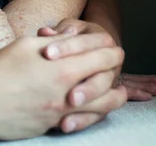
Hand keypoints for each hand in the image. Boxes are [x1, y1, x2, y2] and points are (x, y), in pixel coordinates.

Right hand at [0, 35, 125, 139]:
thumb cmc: (0, 68)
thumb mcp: (28, 45)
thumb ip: (55, 42)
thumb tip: (72, 37)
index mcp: (64, 68)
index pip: (102, 57)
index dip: (109, 49)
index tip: (111, 46)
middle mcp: (68, 93)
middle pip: (108, 84)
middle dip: (115, 72)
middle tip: (116, 66)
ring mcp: (61, 113)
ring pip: (101, 109)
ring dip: (112, 98)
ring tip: (117, 93)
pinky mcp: (50, 126)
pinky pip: (78, 120)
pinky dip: (86, 113)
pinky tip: (84, 107)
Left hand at [37, 19, 155, 131]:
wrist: (83, 51)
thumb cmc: (68, 36)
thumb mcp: (64, 30)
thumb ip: (56, 33)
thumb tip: (45, 32)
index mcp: (103, 40)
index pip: (89, 43)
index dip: (68, 47)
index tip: (47, 53)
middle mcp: (110, 63)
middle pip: (103, 75)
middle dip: (87, 86)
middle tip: (68, 94)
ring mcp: (108, 83)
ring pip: (105, 99)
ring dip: (87, 105)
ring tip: (66, 114)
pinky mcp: (100, 102)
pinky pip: (96, 114)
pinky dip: (81, 120)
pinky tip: (64, 124)